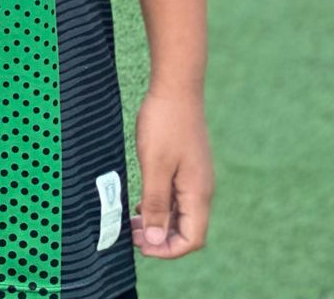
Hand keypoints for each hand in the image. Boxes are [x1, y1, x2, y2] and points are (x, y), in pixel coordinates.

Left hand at [130, 90, 213, 259]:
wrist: (176, 85)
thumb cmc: (165, 123)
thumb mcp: (154, 166)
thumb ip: (156, 205)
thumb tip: (157, 241)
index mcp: (198, 193)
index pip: (192, 239)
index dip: (168, 250)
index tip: (141, 245)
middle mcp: (201, 188)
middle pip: (187, 229)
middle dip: (161, 238)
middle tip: (131, 234)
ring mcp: (195, 175)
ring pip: (181, 212)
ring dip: (159, 221)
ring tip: (133, 221)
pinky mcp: (187, 164)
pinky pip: (177, 195)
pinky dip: (161, 204)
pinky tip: (142, 200)